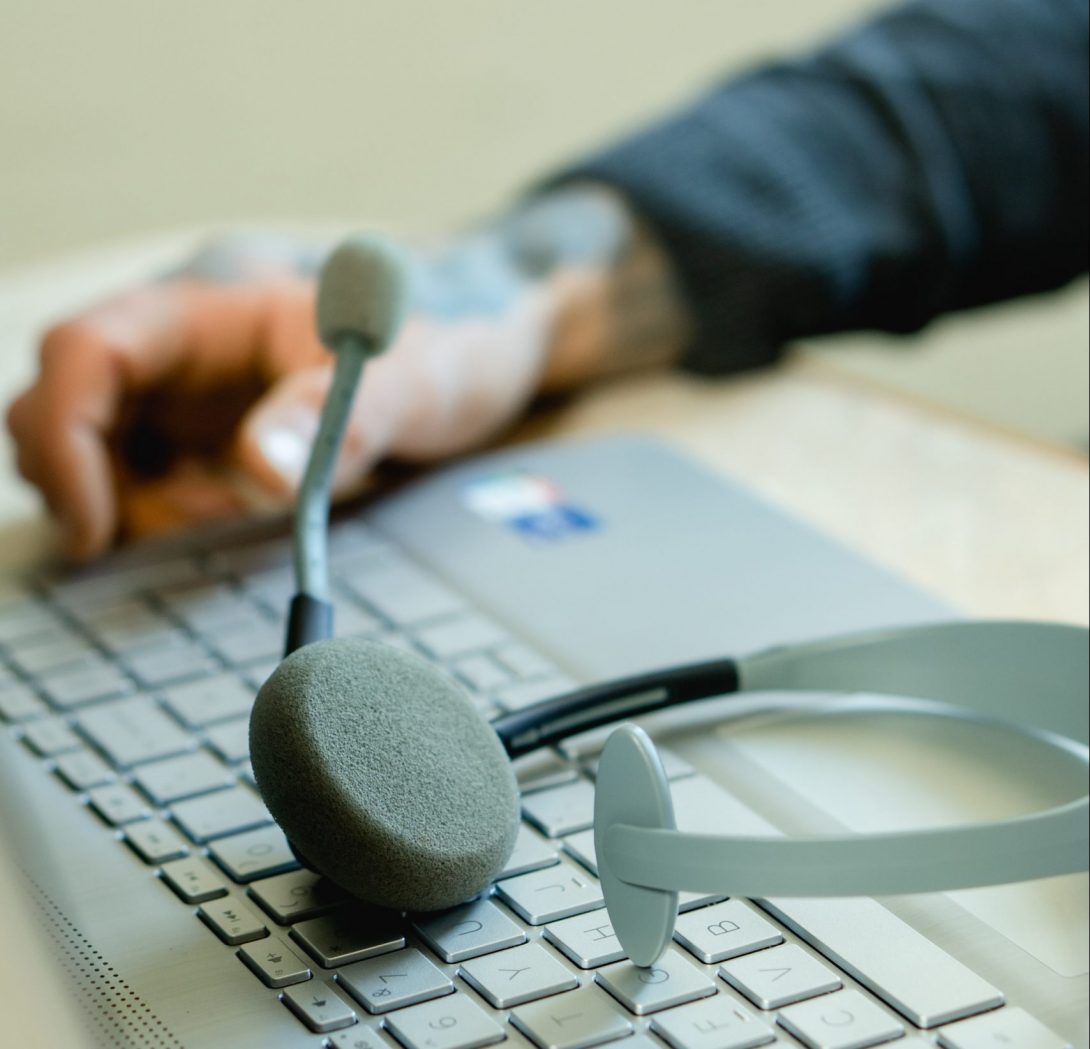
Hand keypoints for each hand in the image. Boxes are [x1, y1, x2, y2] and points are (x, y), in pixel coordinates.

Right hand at [7, 188, 687, 560]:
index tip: (97, 523)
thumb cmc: (445, 352)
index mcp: (211, 312)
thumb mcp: (413, 381)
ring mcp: (183, 396)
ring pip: (92, 457)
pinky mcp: (198, 439)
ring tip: (235, 516)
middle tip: (182, 530)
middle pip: (62, 408)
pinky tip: (233, 519)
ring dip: (135, 508)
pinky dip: (160, 519)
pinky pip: (137, 486)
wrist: (472, 367)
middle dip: (92, 483)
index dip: (65, 434)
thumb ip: (342, 415)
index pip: (85, 350)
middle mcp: (179, 352)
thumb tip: (262, 470)